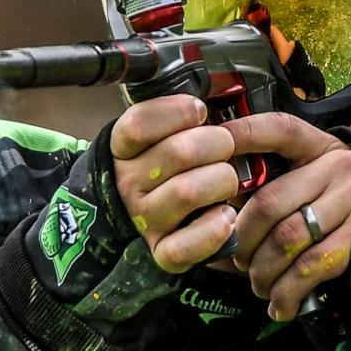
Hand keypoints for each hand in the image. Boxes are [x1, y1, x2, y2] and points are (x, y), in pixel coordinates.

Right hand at [111, 95, 237, 272]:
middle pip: (178, 153)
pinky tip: (226, 215)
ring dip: (222, 180)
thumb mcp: (158, 135)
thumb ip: (175, 116)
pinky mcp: (163, 252)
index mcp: (124, 150)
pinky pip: (187, 245)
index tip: (199, 110)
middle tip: (225, 145)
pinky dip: (214, 228)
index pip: (139, 124)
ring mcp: (145, 219)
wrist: (139, 217)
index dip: (176, 112)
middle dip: (217, 143)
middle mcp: (129, 185)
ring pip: (188, 191)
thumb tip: (207, 99)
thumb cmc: (162, 168)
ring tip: (227, 179)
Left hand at [222, 113, 350, 319]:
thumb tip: (206, 207)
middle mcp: (337, 167)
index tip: (214, 146)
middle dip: (242, 239)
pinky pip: (310, 268)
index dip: (243, 135)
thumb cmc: (324, 197)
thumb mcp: (302, 173)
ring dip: (261, 270)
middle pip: (269, 202)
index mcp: (314, 145)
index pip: (277, 129)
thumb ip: (263, 181)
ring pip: (286, 240)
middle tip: (236, 258)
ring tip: (256, 282)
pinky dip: (287, 292)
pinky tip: (278, 304)